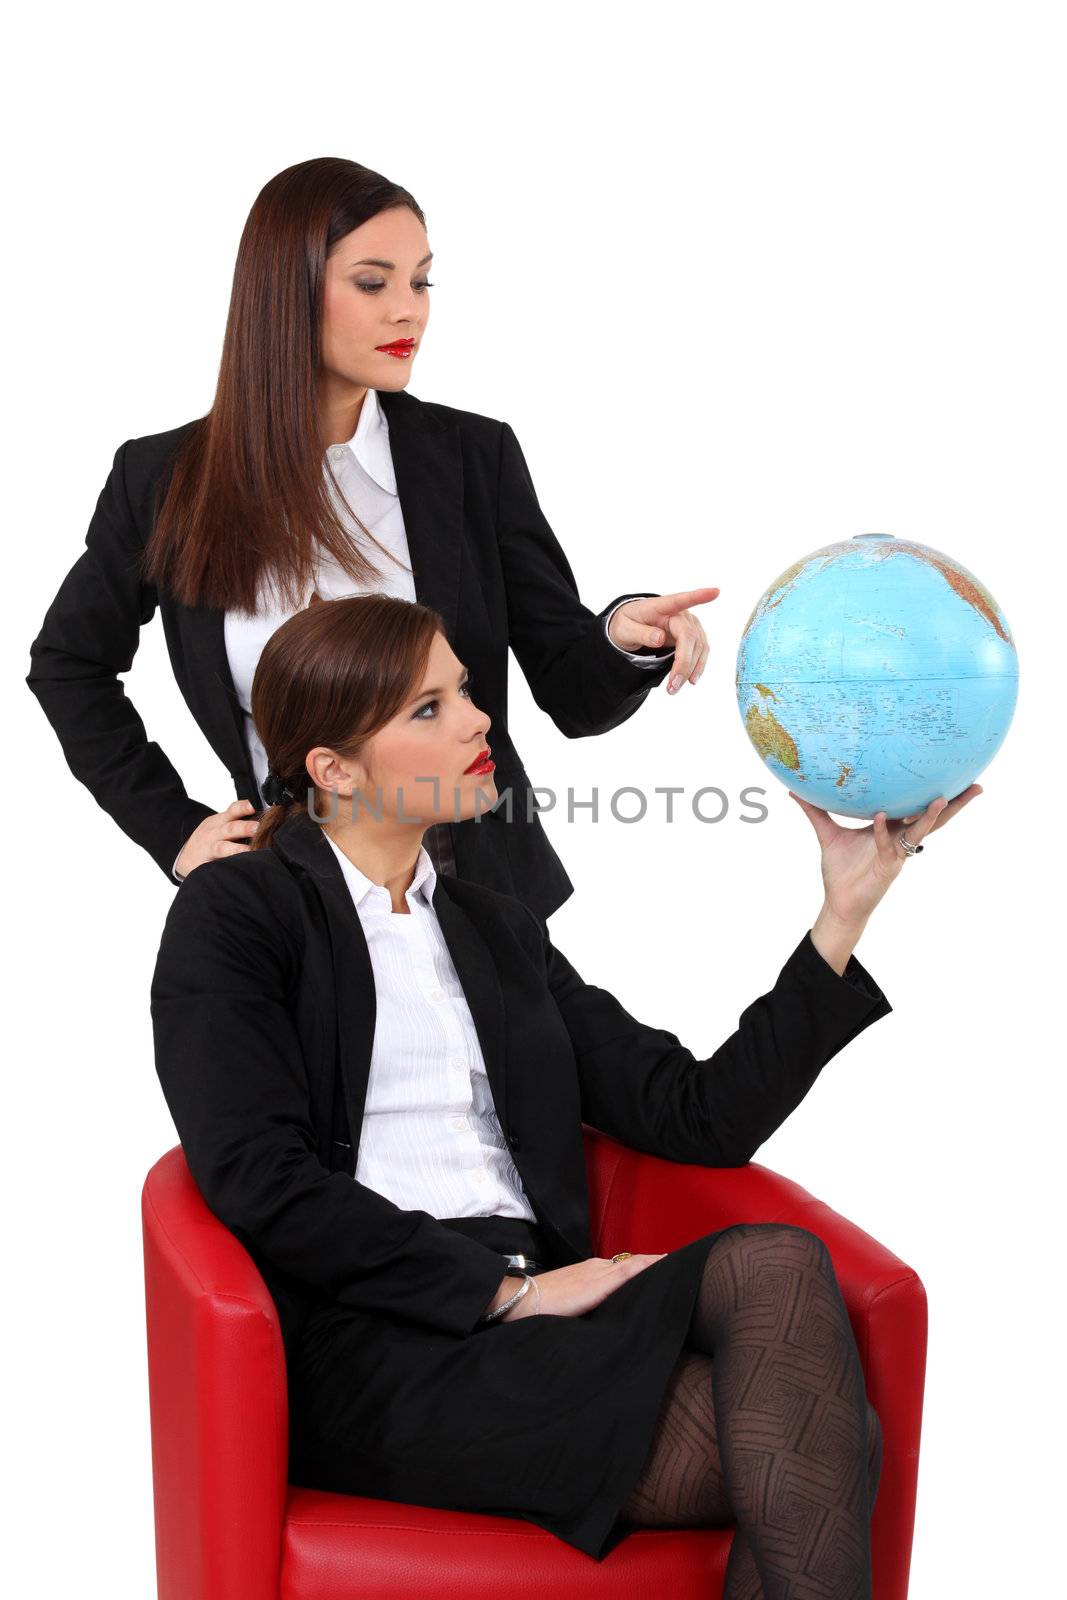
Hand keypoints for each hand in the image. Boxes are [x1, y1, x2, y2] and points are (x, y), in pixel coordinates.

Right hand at [175, 799, 260, 877]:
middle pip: (231, 828)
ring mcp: (209, 849)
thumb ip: (238, 823)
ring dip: (237, 849)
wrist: (185, 856)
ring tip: (249, 850)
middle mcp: (215, 833)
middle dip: (245, 827)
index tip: (253, 806)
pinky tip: (233, 868)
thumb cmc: (210, 840)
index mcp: (220, 821)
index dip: (242, 807)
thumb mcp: (220, 826)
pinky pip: (215, 866)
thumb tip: (267, 824)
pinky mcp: (205, 864)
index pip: (232, 810)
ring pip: (223, 847)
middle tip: (259, 828)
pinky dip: (223, 867)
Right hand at [499, 1253, 666, 1320]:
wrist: (525, 1300)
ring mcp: (599, 1273)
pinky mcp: (600, 1284)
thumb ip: (588, 1302)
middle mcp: (598, 1267)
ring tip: (677, 1263)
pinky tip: (662, 1266)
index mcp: (591, 1271)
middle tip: (678, 1263)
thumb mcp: (571, 1302)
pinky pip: (630, 1271)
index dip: (643, 1266)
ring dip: (655, 1263)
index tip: (661, 1267)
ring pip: (635, 1264)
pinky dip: (647, 1267)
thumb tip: (605, 1315)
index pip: (623, 1266)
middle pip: (633, 1263)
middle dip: (654, 1263)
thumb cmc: (543, 1306)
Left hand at [607, 588, 719, 693]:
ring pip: (699, 647)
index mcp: (661, 607)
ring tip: (675, 688)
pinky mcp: (693, 636)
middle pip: (690, 637)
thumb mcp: (624, 629)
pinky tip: (690, 679)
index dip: (699, 596)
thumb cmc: (627, 624)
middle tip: (672, 686)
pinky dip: (697, 666)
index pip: (681, 600)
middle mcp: (680, 614)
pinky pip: (701, 652)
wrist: (630, 627)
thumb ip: (640, 633)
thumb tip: (660, 638)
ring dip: (691, 669)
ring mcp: (689, 625)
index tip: (715, 592)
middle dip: (684, 663)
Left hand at [788, 784, 983, 926]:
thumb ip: (815, 812)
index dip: (935, 792)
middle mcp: (901, 839)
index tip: (952, 772)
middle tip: (976, 786)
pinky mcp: (887, 867)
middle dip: (955, 803)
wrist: (838, 902)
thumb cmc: (841, 871)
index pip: (917, 806)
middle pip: (934, 818)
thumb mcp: (828, 834)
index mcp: (892, 828)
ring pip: (919, 831)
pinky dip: (883, 831)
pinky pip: (887, 846)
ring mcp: (898, 853)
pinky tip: (881, 816)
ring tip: (942, 798)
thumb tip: (794, 791)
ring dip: (931, 816)